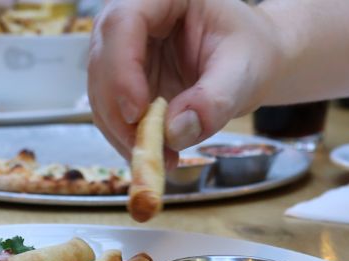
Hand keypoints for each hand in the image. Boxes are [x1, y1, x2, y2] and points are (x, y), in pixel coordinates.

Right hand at [88, 0, 284, 161]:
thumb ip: (215, 99)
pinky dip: (127, 139)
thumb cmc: (248, 52)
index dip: (122, 69)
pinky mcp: (120, 80)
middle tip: (148, 150)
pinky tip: (156, 154)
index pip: (124, 22)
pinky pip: (111, 113)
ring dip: (122, 133)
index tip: (138, 113)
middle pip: (102, 60)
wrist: (248, 61)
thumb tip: (176, 131)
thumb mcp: (244, 72)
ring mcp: (120, 49)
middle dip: (119, 112)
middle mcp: (131, 15)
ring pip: (100, 92)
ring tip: (161, 158)